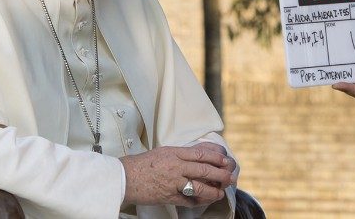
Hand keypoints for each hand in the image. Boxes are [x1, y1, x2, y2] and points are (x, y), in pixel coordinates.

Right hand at [120, 143, 235, 206]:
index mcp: (174, 152)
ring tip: (221, 192)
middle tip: (230, 177)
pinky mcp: (169, 196)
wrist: (125, 177)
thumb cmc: (142, 164)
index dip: (216, 158)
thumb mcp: (163, 152)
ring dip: (213, 190)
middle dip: (220, 174)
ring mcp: (173, 182)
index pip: (201, 154)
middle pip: (204, 169)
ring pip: (199, 186)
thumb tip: (199, 155)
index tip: (225, 160)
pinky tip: (206, 200)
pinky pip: (189, 200)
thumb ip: (180, 154)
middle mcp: (175, 166)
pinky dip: (200, 201)